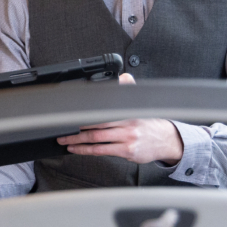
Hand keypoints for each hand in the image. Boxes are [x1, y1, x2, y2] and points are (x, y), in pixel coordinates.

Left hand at [56, 73, 183, 164]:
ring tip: (63, 139)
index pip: (102, 108)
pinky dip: (85, 150)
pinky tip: (75, 148)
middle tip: (59, 126)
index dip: (84, 110)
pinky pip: (101, 150)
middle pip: (96, 123)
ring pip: (96, 138)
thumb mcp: (140, 103)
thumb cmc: (148, 122)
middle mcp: (127, 122)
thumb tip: (122, 76)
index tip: (69, 111)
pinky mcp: (126, 150)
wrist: (166, 140)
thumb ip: (128, 89)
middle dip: (75, 126)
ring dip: (77, 139)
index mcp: (127, 109)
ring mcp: (126, 137)